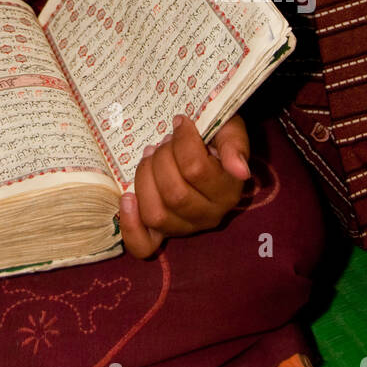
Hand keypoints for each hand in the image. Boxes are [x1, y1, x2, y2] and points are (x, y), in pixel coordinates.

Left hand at [118, 113, 249, 259]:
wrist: (206, 148)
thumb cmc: (216, 137)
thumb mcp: (230, 130)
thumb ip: (235, 145)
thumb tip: (239, 169)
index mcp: (227, 191)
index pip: (196, 170)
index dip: (182, 141)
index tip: (180, 122)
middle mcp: (209, 216)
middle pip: (174, 194)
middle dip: (162, 159)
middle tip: (163, 143)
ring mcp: (185, 227)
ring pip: (156, 215)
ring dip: (145, 180)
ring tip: (148, 158)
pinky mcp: (162, 233)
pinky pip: (144, 245)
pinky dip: (131, 226)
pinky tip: (127, 198)